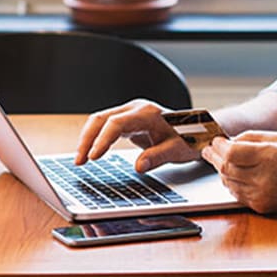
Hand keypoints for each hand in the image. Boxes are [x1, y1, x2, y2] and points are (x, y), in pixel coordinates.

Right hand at [74, 98, 199, 172]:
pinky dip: (94, 138)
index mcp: (147, 113)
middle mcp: (135, 109)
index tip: (93, 157)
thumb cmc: (189, 138)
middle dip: (87, 139)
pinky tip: (89, 153)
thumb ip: (158, 157)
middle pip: (101, 118)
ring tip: (80, 160)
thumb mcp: (178, 150)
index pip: (116, 123)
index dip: (102, 140)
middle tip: (79, 161)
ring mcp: (130, 113)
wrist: (197, 130)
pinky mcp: (127, 120)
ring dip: (87, 139)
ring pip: (99, 120)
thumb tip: (139, 167)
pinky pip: (105, 126)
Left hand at [201, 131, 276, 214]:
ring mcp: (263, 195)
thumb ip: (251, 137)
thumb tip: (228, 141)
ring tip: (221, 160)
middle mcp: (265, 178)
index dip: (219, 146)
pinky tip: (234, 174)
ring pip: (229, 182)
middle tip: (209, 150)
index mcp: (271, 157)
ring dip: (223, 170)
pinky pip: (237, 194)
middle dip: (215, 158)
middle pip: (226, 168)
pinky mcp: (262, 207)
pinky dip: (232, 183)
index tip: (215, 141)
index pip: (231, 153)